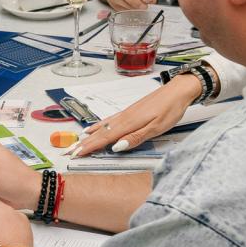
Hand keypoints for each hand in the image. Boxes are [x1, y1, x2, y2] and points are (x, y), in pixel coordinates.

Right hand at [71, 74, 200, 155]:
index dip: (89, 148)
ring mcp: (124, 114)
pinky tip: (92, 128)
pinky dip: (97, 126)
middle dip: (83, 144)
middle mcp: (123, 118)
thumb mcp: (156, 128)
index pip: (104, 139)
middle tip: (68, 152)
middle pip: (99, 134)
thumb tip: (116, 147)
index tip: (75, 155)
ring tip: (75, 143)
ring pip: (101, 128)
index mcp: (128, 124)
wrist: (177, 91)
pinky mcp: (128, 112)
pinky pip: (107, 121)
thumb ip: (135, 138)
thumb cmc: (170, 110)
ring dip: (87, 137)